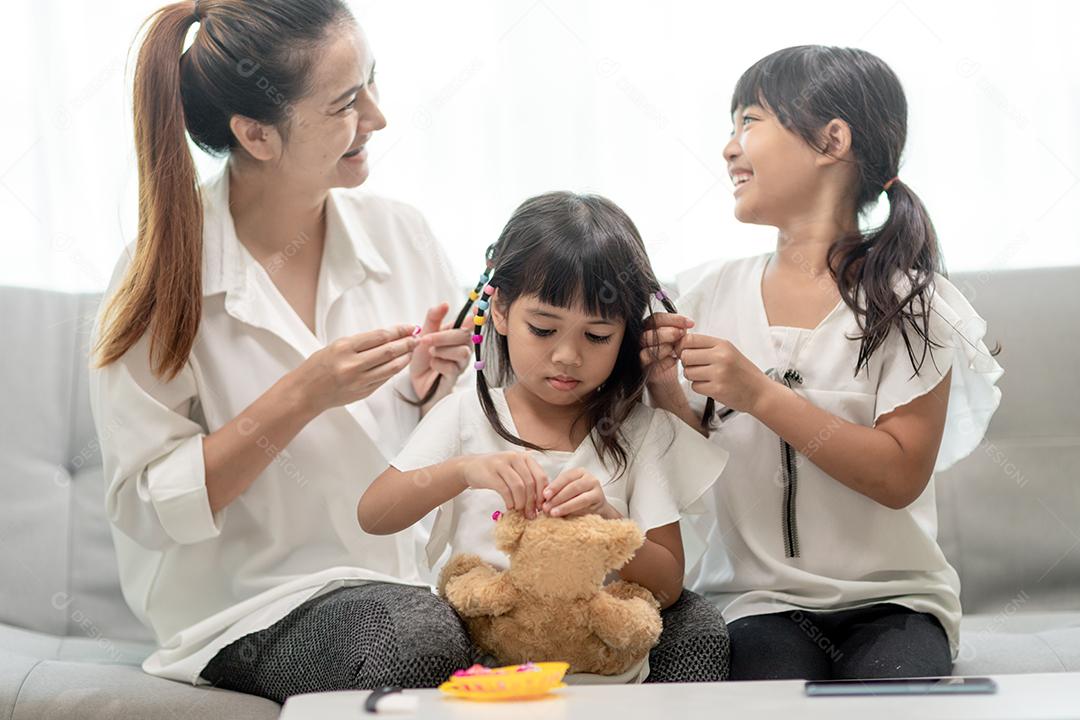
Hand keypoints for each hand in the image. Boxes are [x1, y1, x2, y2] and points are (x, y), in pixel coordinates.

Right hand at [293, 324, 418, 413]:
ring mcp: (359, 381)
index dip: (398, 331)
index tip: (409, 327)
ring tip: (412, 349)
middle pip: (389, 351)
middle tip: (417, 338)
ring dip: (405, 357)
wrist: (305, 393)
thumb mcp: (336, 346)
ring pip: (391, 367)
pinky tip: (400, 362)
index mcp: (344, 348)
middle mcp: (352, 365)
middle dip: (407, 343)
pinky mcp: (363, 393)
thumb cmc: (318, 367)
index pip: (380, 336)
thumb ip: (361, 343)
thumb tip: (388, 336)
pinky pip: (384, 379)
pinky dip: (394, 369)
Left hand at [410, 303, 472, 399]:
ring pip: (462, 352)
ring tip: (431, 354)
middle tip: (426, 340)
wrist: (416, 380)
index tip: (478, 309)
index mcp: (457, 333)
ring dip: (442, 351)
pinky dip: (438, 364)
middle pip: (464, 336)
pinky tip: (433, 366)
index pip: (472, 323)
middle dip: (443, 337)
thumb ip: (434, 319)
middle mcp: (464, 347)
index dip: (477, 316)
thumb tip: (445, 304)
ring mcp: (462, 363)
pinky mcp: (456, 377)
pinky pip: (452, 367)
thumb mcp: (424, 334)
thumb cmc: (423, 357)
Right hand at [459, 451, 547, 518]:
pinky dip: (510, 501)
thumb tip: (541, 503)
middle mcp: (515, 458)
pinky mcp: (491, 473)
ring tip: (519, 511)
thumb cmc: (497, 472)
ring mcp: (502, 464)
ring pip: (519, 487)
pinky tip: (509, 506)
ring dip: (521, 502)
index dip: (542, 494)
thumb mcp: (515, 472)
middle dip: (532, 502)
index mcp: (525, 457)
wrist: (471, 467)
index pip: (541, 476)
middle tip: (531, 514)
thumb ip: (528, 481)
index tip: (541, 507)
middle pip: (530, 483)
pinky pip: (505, 490)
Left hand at [542, 467, 607, 517]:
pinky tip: (565, 516)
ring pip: (580, 498)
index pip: (565, 477)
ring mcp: (597, 489)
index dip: (554, 486)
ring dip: (565, 506)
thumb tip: (543, 503)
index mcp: (579, 472)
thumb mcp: (566, 492)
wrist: (596, 507)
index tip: (544, 495)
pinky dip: (574, 511)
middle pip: (573, 487)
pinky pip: (586, 507)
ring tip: (553, 513)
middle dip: (558, 498)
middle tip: (546, 507)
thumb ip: (556, 494)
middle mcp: (590, 478)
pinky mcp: (600, 501)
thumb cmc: (577, 498)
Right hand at [641, 312, 694, 389]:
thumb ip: (680, 329)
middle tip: (681, 334)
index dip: (673, 319)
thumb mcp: (678, 336)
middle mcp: (641, 340)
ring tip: (676, 349)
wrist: (667, 372)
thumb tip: (687, 324)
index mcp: (648, 327)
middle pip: (647, 334)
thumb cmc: (672, 350)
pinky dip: (666, 362)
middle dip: (666, 333)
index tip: (689, 323)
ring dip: (664, 349)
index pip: (656, 319)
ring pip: (646, 352)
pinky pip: (652, 366)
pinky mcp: (645, 371)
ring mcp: (641, 356)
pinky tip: (674, 360)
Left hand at [676, 332, 771, 413]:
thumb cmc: (743, 372)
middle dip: (687, 363)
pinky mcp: (717, 389)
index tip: (684, 352)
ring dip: (693, 377)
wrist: (760, 392)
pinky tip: (712, 386)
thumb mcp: (728, 351)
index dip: (682, 346)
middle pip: (685, 356)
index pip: (690, 339)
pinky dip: (700, 388)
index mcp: (722, 345)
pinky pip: (694, 386)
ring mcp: (719, 373)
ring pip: (688, 372)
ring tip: (707, 377)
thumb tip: (680, 344)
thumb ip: (706, 347)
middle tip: (697, 367)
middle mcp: (721, 357)